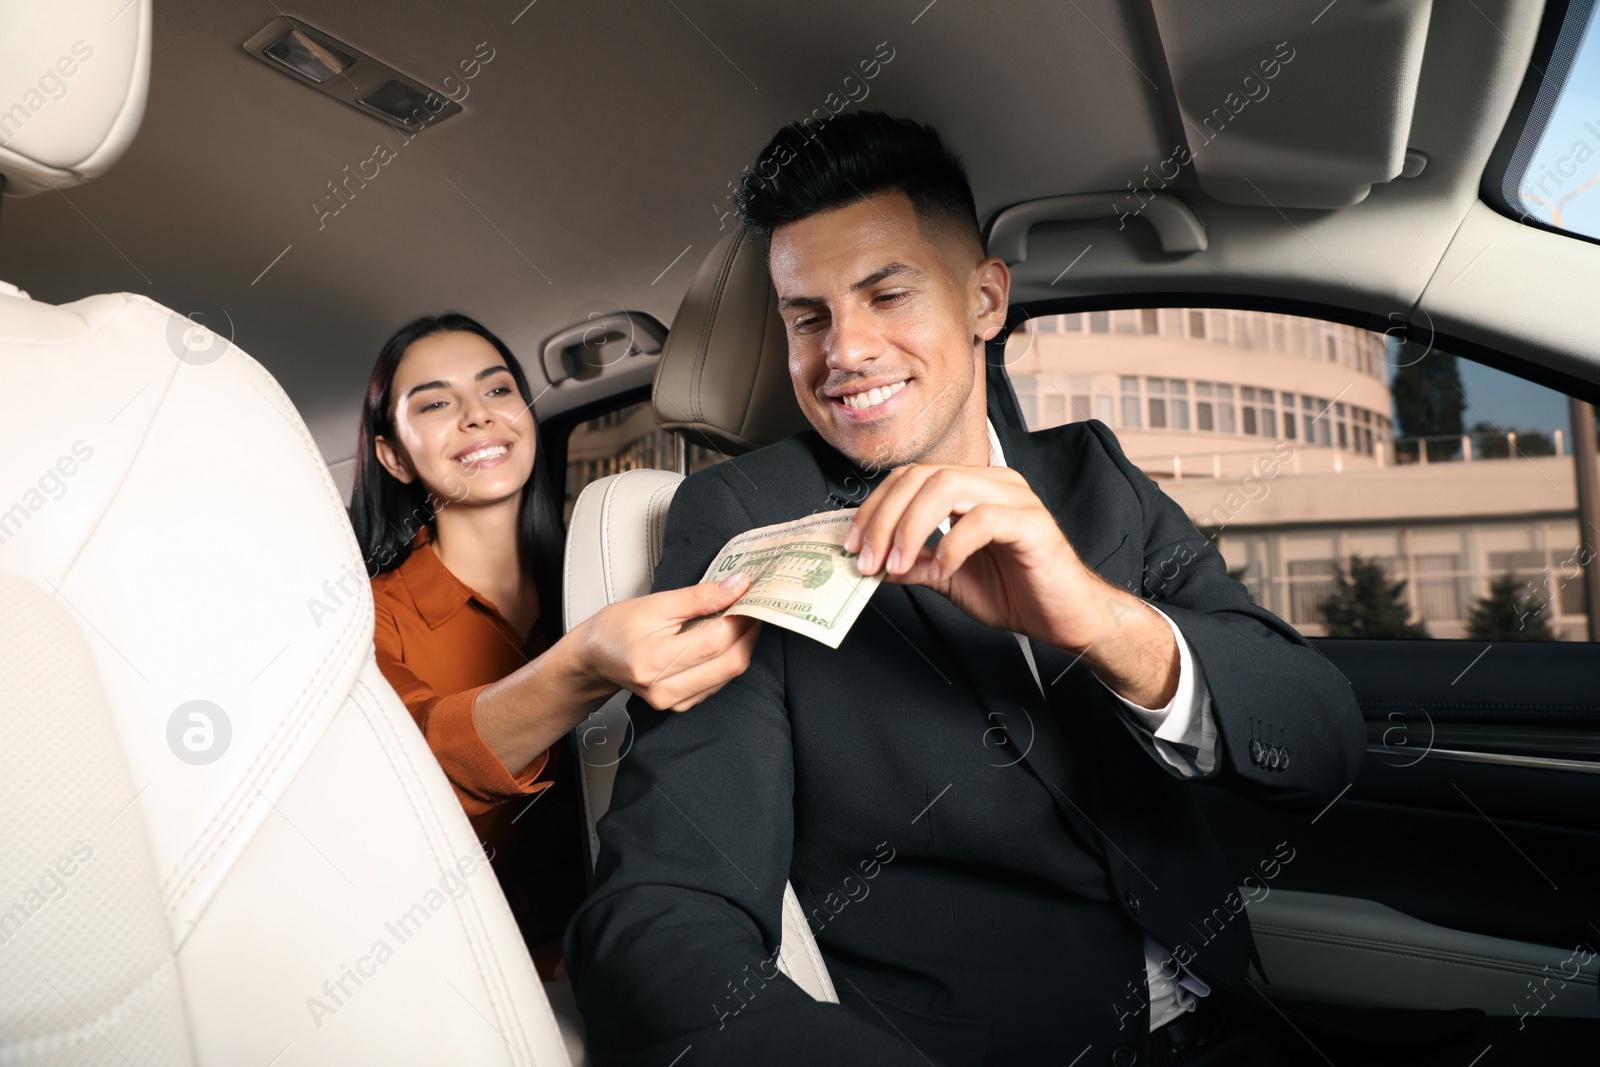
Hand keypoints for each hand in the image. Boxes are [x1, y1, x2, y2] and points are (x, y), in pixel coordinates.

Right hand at [581, 573, 761, 711]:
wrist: (595, 657)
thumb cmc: (617, 628)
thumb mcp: (655, 604)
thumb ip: (699, 597)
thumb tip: (736, 585)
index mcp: (654, 662)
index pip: (716, 641)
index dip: (741, 618)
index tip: (752, 595)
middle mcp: (664, 689)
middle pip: (730, 662)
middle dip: (749, 631)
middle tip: (754, 606)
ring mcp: (673, 702)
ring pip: (729, 673)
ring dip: (742, 644)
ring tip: (739, 618)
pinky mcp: (680, 706)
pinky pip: (719, 682)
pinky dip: (728, 658)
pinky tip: (725, 639)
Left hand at [844, 464, 1177, 704]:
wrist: (1067, 618)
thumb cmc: (1019, 592)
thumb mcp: (949, 579)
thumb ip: (914, 564)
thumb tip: (874, 562)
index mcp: (971, 488)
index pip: (910, 478)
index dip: (874, 508)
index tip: (852, 545)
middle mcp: (992, 483)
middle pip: (921, 476)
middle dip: (884, 517)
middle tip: (866, 558)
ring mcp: (1015, 499)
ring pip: (947, 487)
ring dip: (910, 527)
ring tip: (895, 563)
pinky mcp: (1033, 524)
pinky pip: (983, 520)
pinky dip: (952, 546)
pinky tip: (942, 570)